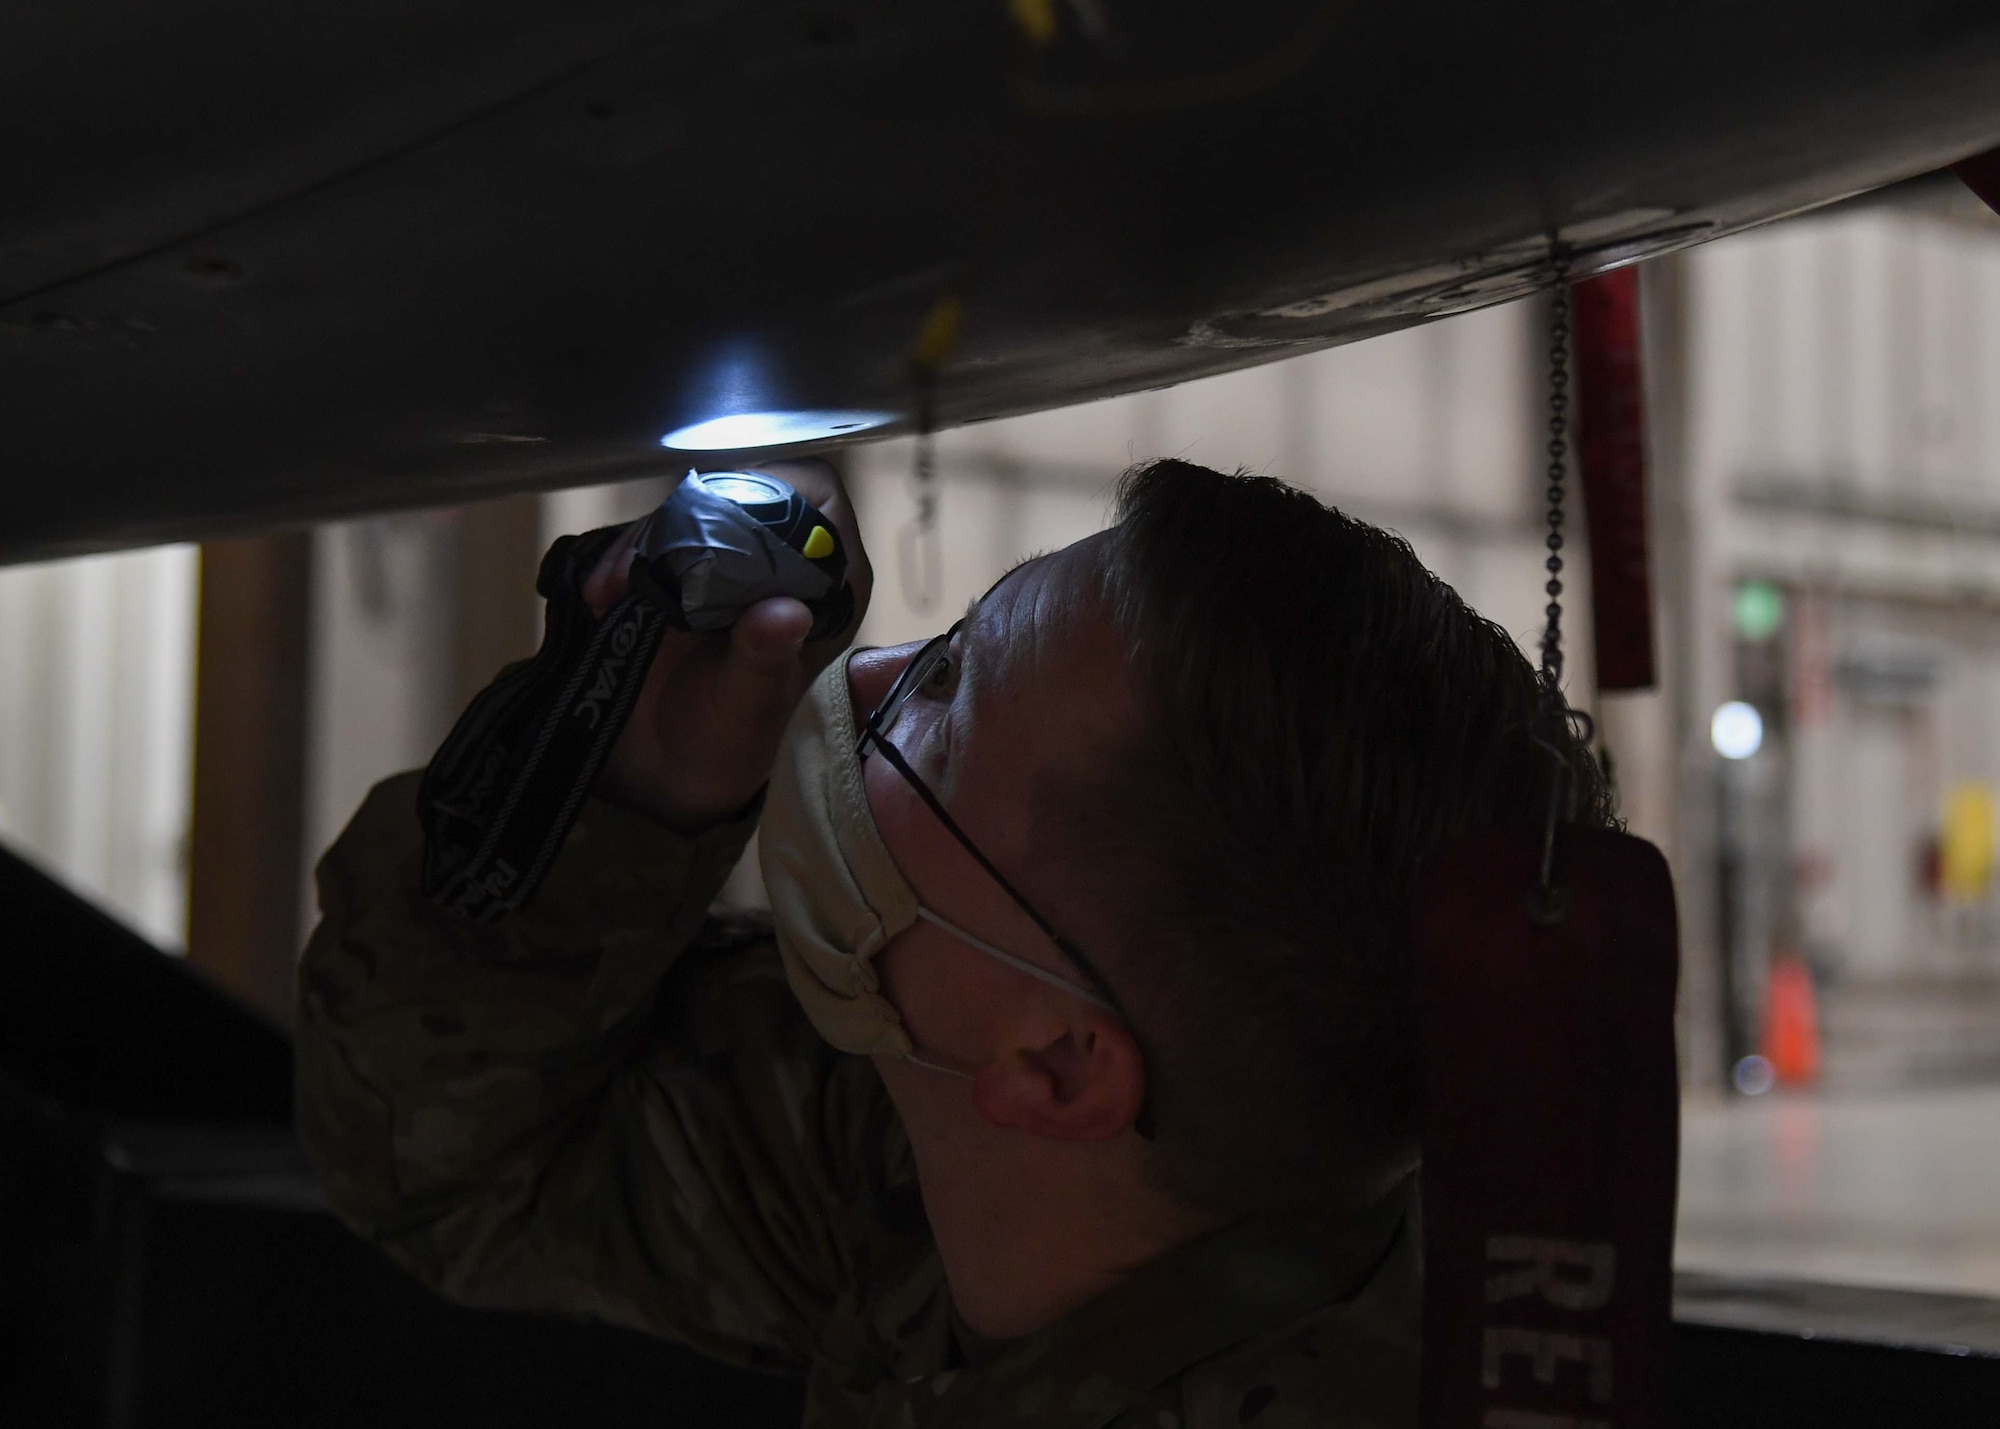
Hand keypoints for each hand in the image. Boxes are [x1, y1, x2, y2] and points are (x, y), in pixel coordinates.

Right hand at [581, 459, 872, 832]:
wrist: (662, 776)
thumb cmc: (727, 744)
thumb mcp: (749, 710)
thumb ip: (766, 660)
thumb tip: (787, 614)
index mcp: (823, 587)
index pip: (820, 503)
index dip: (781, 496)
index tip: (728, 524)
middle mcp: (776, 563)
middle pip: (742, 493)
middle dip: (691, 520)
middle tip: (645, 566)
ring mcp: (718, 563)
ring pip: (686, 511)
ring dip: (643, 542)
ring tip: (611, 592)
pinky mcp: (668, 572)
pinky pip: (643, 539)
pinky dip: (618, 559)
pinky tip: (600, 596)